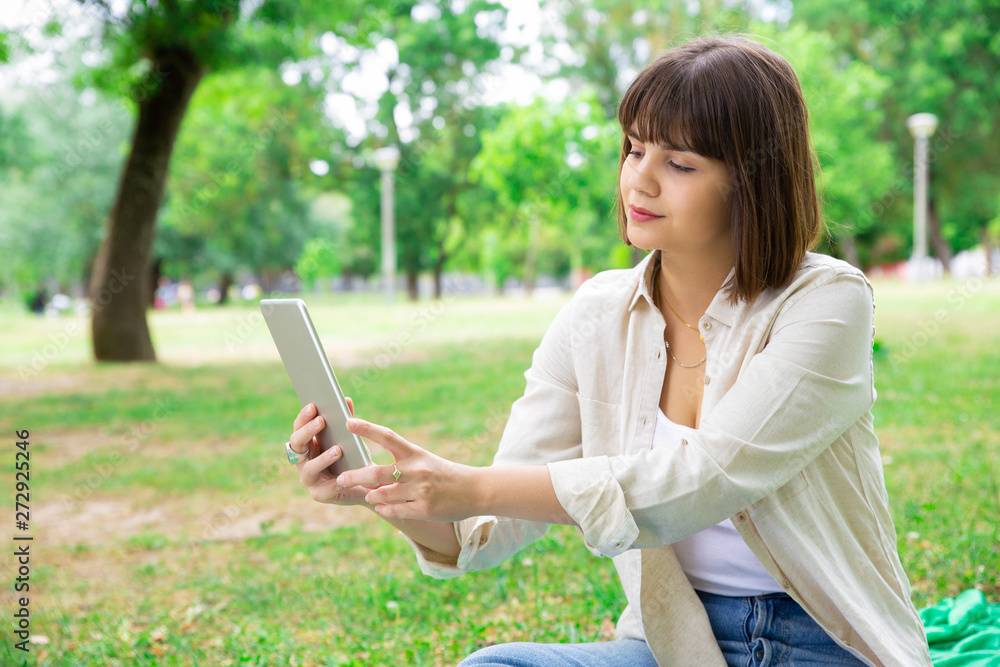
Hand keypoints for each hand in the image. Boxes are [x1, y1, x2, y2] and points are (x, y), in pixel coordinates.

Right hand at [289, 399, 369, 505]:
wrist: (364, 486)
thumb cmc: (352, 458)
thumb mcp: (350, 439)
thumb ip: (346, 421)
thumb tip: (346, 400)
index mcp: (307, 445)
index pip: (298, 428)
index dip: (303, 417)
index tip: (313, 405)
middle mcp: (302, 461)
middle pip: (297, 444)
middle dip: (308, 431)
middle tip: (322, 421)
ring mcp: (309, 479)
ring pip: (309, 468)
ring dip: (323, 458)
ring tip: (338, 450)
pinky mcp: (320, 495)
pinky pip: (325, 488)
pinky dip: (335, 481)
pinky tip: (344, 476)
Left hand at [336, 418, 478, 521]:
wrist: (475, 490)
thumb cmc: (444, 473)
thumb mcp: (424, 460)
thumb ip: (400, 462)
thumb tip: (370, 471)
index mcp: (415, 453)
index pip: (387, 437)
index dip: (367, 429)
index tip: (348, 423)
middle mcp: (417, 470)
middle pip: (377, 472)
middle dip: (355, 476)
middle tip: (341, 479)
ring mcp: (420, 491)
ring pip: (383, 495)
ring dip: (372, 496)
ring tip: (369, 495)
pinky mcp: (424, 509)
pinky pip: (395, 511)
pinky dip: (385, 509)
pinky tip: (382, 507)